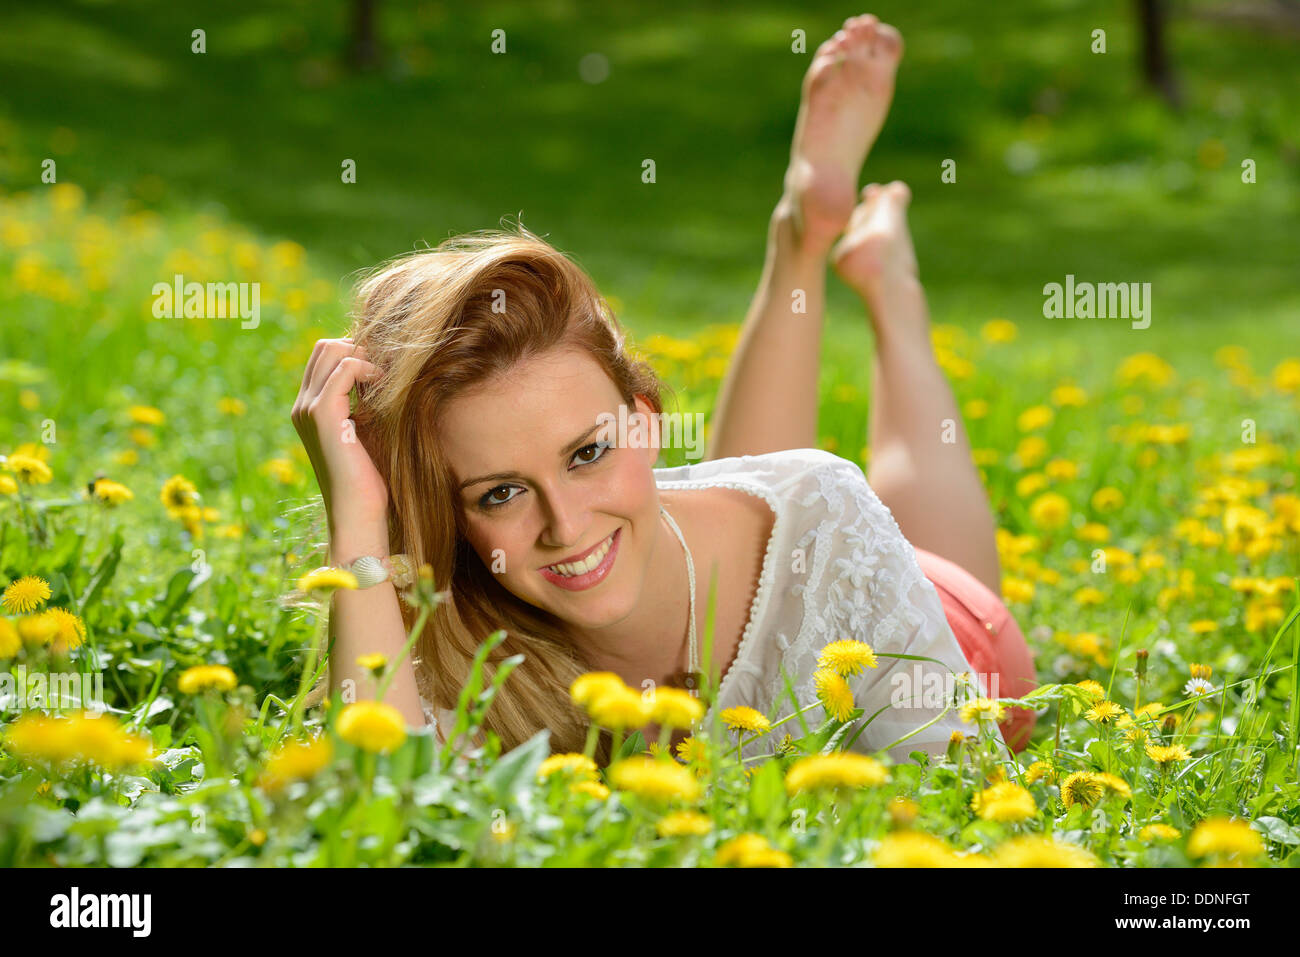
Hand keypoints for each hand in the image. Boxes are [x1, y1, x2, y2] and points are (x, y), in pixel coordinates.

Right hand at [291, 338, 388, 536]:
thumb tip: (385, 376)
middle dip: (358, 348)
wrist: (357, 512)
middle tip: (385, 370)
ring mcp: (308, 408)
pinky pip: (344, 366)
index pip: (323, 357)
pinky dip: (367, 367)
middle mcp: (302, 405)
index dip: (355, 352)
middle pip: (324, 347)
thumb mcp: (366, 434)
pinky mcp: (323, 413)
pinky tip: (382, 383)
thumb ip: (364, 405)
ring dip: (364, 355)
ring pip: (331, 350)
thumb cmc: (369, 480)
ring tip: (385, 377)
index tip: (383, 370)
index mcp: (308, 410)